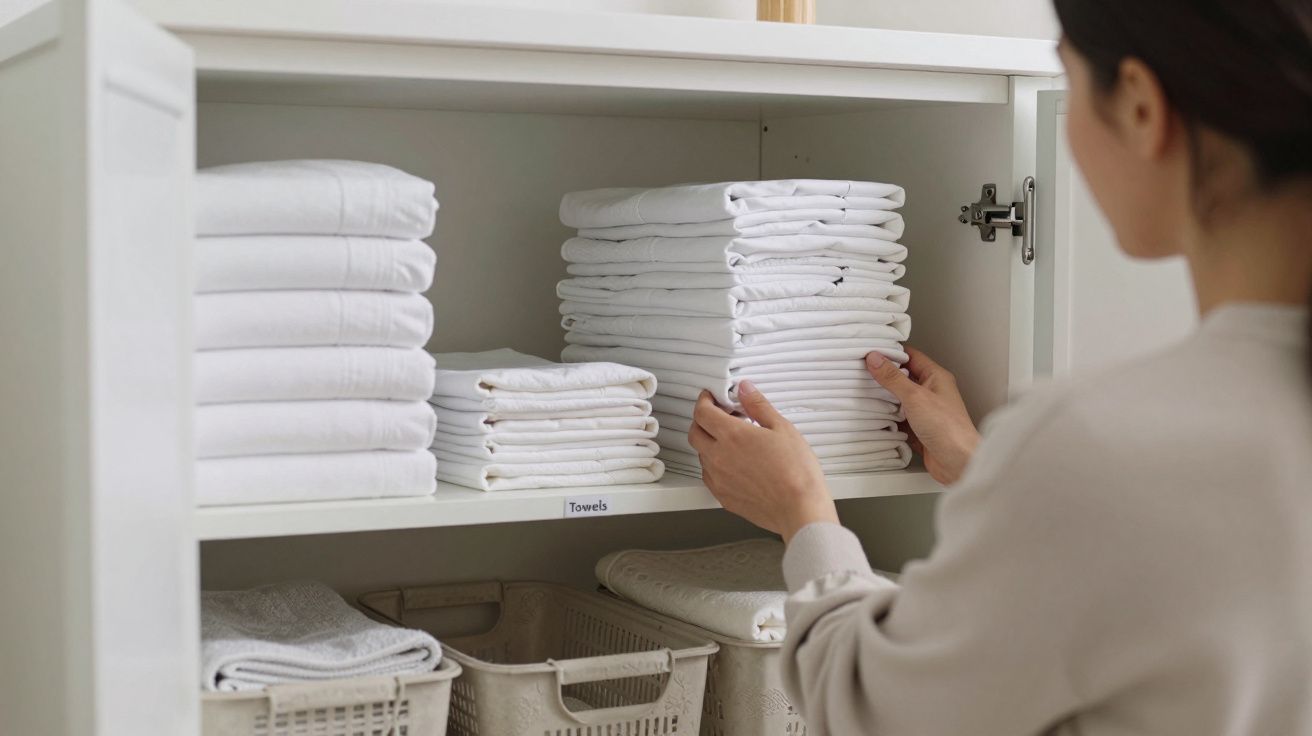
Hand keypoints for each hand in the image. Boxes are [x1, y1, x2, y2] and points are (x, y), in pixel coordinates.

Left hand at [690, 383, 838, 542]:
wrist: (800, 509)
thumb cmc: (797, 473)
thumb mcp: (782, 428)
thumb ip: (758, 405)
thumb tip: (746, 389)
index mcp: (732, 436)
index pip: (702, 412)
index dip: (704, 401)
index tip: (711, 398)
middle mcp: (719, 457)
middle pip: (694, 432)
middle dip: (702, 420)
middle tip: (720, 416)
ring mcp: (719, 479)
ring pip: (701, 455)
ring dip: (710, 443)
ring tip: (733, 441)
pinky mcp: (723, 497)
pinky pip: (709, 476)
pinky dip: (715, 465)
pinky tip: (734, 464)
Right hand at [865, 346, 979, 484]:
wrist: (958, 462)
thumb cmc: (947, 427)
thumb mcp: (915, 396)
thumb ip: (893, 378)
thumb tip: (876, 359)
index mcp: (936, 378)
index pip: (911, 357)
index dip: (892, 353)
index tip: (872, 353)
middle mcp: (932, 393)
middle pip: (903, 379)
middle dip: (884, 377)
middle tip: (863, 373)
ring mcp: (925, 412)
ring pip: (900, 400)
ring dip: (884, 399)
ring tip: (864, 393)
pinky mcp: (919, 430)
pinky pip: (899, 420)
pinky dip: (888, 420)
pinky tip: (875, 418)